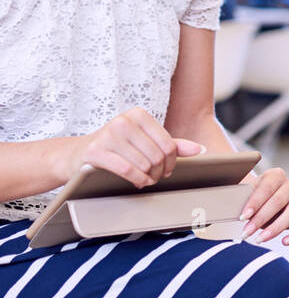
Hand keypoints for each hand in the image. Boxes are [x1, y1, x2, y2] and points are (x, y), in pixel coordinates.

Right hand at [64, 107, 204, 187]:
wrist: (78, 154)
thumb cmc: (117, 148)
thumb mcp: (145, 141)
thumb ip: (172, 145)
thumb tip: (200, 150)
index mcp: (139, 115)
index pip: (169, 145)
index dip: (172, 163)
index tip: (166, 170)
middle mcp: (124, 121)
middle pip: (157, 156)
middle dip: (160, 172)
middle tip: (155, 177)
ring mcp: (108, 135)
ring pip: (144, 164)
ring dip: (148, 178)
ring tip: (145, 179)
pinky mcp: (95, 151)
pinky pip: (126, 170)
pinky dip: (136, 180)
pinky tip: (137, 181)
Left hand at [238, 167, 288, 245]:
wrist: (261, 198)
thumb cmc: (250, 195)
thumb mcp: (244, 191)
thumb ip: (238, 196)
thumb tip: (226, 207)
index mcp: (276, 175)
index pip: (267, 188)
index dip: (255, 203)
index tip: (243, 216)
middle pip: (278, 202)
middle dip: (260, 219)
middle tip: (246, 232)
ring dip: (274, 229)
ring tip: (259, 239)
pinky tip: (284, 242)